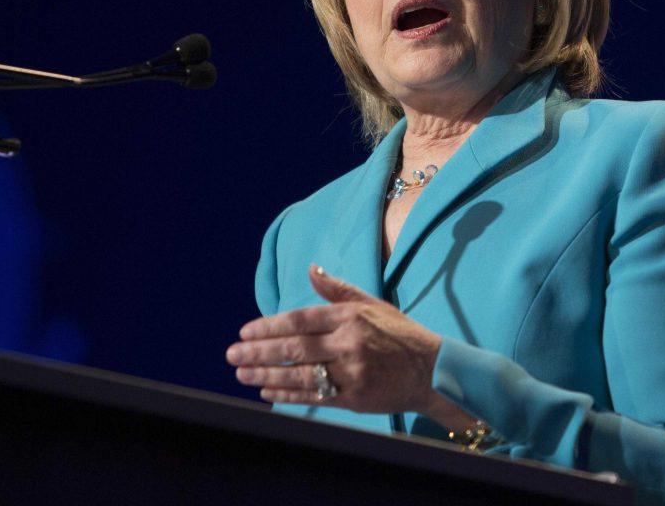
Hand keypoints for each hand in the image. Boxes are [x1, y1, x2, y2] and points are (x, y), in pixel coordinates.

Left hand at [226, 264, 442, 413]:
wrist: (432, 370)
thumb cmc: (400, 334)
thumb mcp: (372, 304)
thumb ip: (338, 289)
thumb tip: (311, 268)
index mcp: (350, 316)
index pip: (300, 319)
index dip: (269, 326)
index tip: (245, 332)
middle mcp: (349, 342)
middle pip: (294, 347)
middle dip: (258, 351)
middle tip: (232, 354)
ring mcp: (352, 371)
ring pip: (300, 373)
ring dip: (266, 374)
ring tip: (242, 373)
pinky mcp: (355, 397)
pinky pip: (314, 396)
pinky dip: (288, 395)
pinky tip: (267, 392)